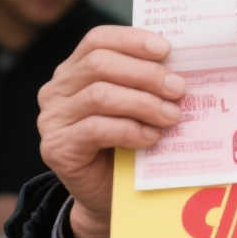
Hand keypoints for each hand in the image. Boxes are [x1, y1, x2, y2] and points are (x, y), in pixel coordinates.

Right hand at [37, 26, 187, 237]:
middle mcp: (57, 90)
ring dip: (143, 103)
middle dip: (145, 74)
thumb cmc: (128, 146)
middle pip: (99, 64)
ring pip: (99, 95)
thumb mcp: (137, 107)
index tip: (167, 49)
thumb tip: (184, 67)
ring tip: (172, 115)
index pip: (98, 40)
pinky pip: (95, 129)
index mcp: (74, 70)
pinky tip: (151, 137)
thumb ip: (147, 85)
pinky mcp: (56, 148)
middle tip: (179, 88)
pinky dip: (130, 130)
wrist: (107, 197)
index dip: (132, 39)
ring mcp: (52, 119)